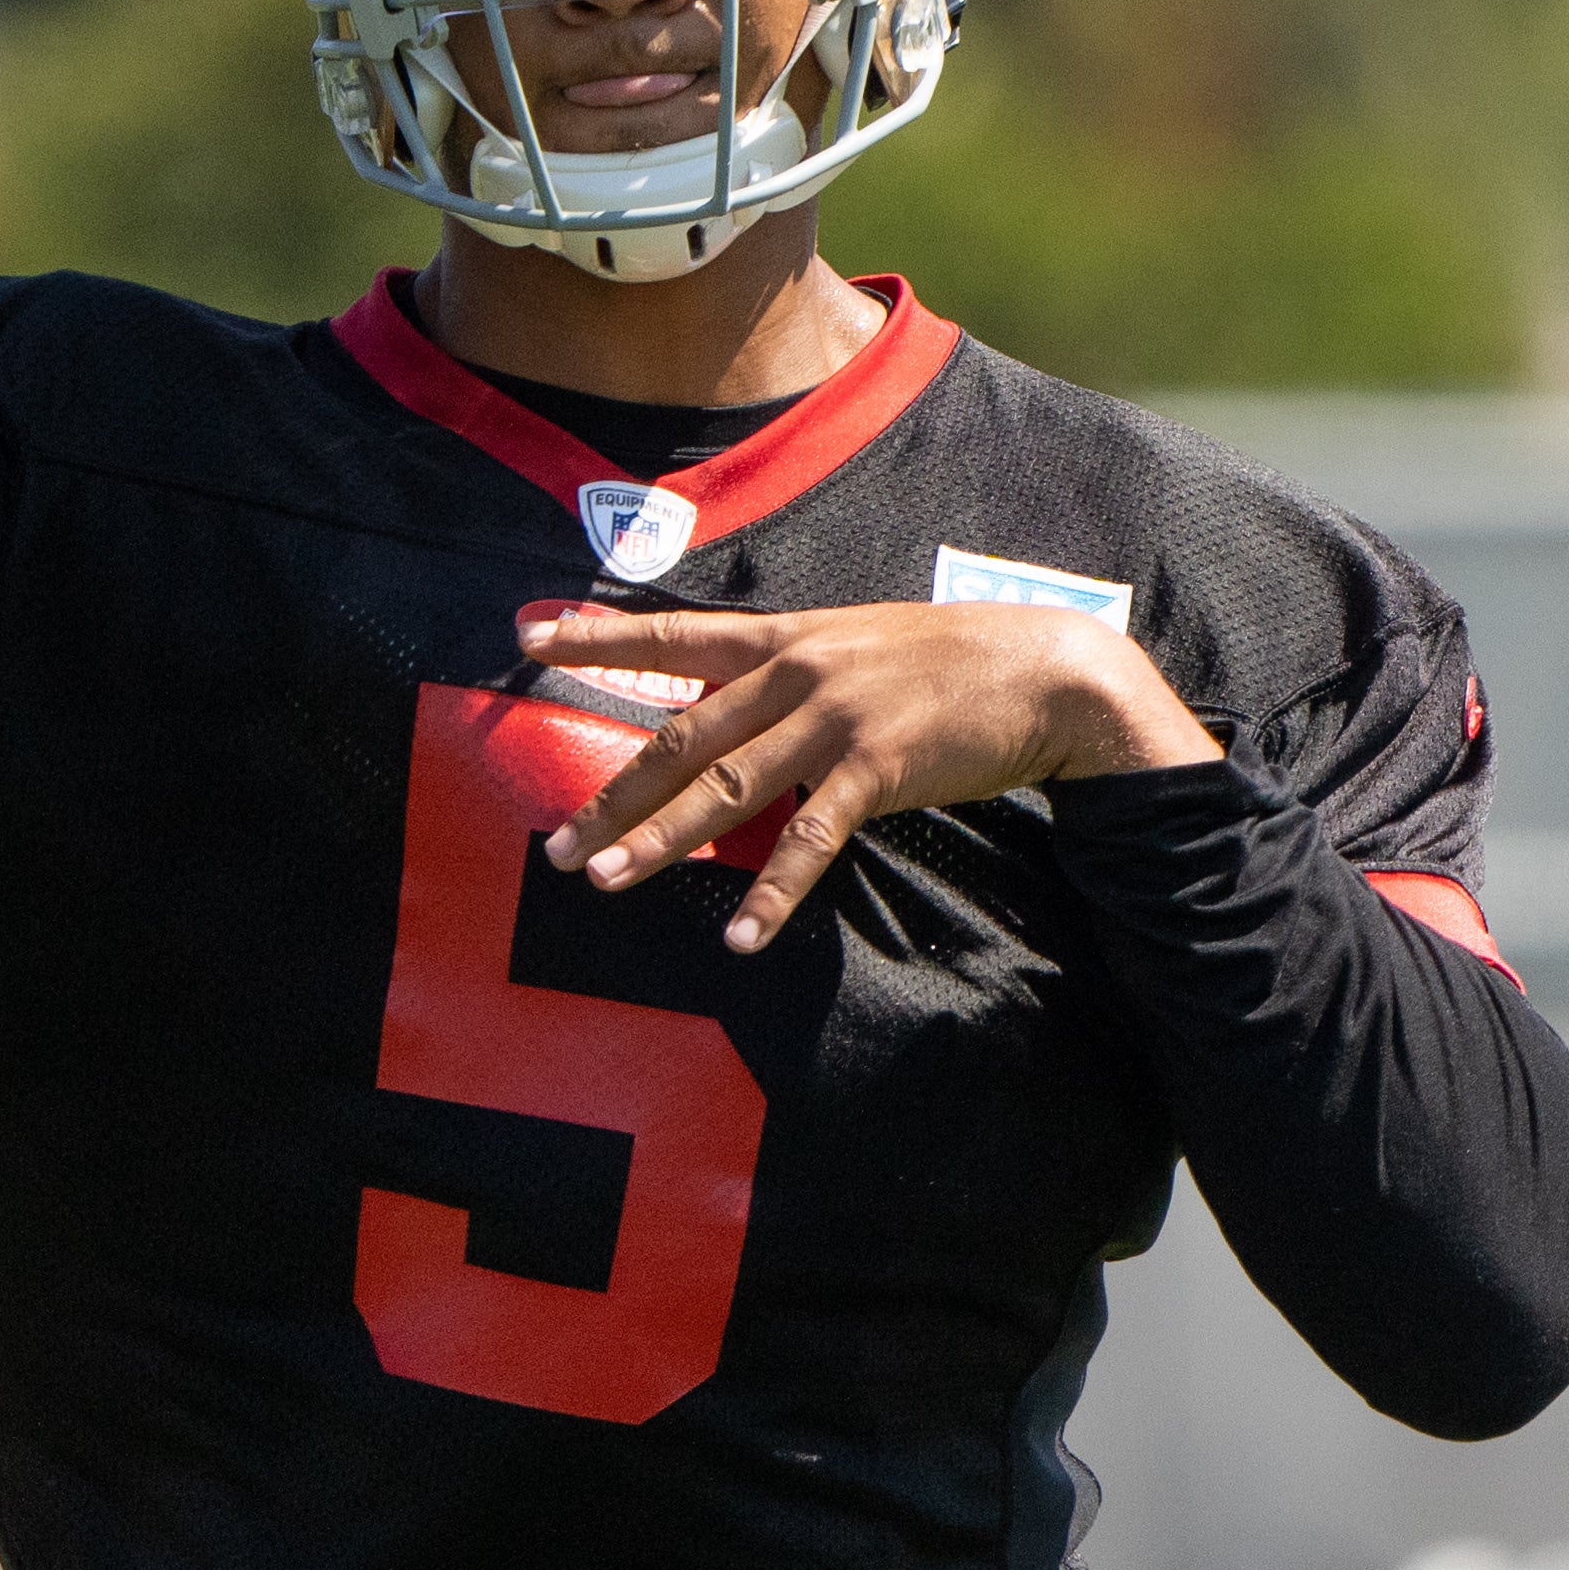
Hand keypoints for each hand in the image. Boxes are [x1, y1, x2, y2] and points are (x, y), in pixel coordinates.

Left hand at [525, 600, 1221, 949]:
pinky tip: (739, 934)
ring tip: (606, 880)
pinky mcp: (875, 769)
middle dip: (612, 793)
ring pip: (726, 790)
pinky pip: (811, 840)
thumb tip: (726, 719)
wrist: (1039, 668)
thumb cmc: (941, 663)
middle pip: (680, 739)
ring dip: (661, 841)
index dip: (598, 636)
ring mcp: (832, 720)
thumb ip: (785, 679)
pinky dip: (772, 892)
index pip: (671, 638)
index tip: (529, 634)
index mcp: (781, 640)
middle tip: (556, 843)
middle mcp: (794, 674)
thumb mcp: (850, 646)